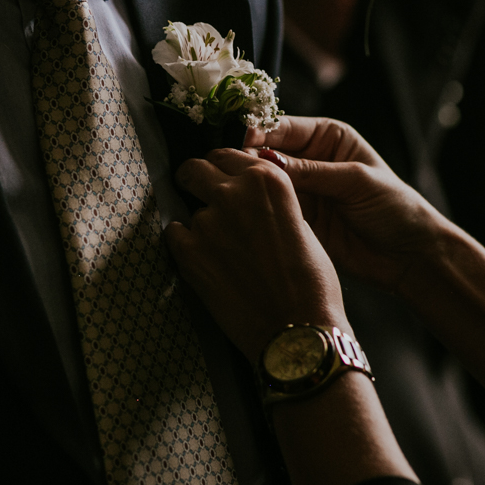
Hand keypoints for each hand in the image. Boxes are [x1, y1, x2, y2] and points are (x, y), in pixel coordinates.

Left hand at [165, 149, 347, 363]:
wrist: (297, 330)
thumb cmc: (310, 282)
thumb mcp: (299, 222)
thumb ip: (268, 201)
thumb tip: (243, 195)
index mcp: (267, 178)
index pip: (226, 155)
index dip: (220, 168)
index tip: (217, 179)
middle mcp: (234, 191)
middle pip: (195, 168)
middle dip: (195, 180)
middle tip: (198, 197)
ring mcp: (208, 221)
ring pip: (189, 209)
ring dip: (199, 224)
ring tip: (222, 252)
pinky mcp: (188, 252)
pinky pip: (174, 234)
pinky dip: (184, 244)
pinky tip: (205, 261)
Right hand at [244, 117, 443, 296]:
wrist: (410, 257)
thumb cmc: (395, 208)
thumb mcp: (355, 181)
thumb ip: (311, 170)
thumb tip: (266, 159)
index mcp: (327, 137)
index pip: (283, 127)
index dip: (260, 131)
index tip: (242, 140)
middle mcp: (310, 160)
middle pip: (267, 153)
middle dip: (248, 159)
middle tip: (230, 167)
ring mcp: (301, 191)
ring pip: (264, 182)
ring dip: (249, 186)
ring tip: (233, 189)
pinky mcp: (297, 219)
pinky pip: (270, 209)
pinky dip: (256, 210)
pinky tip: (243, 211)